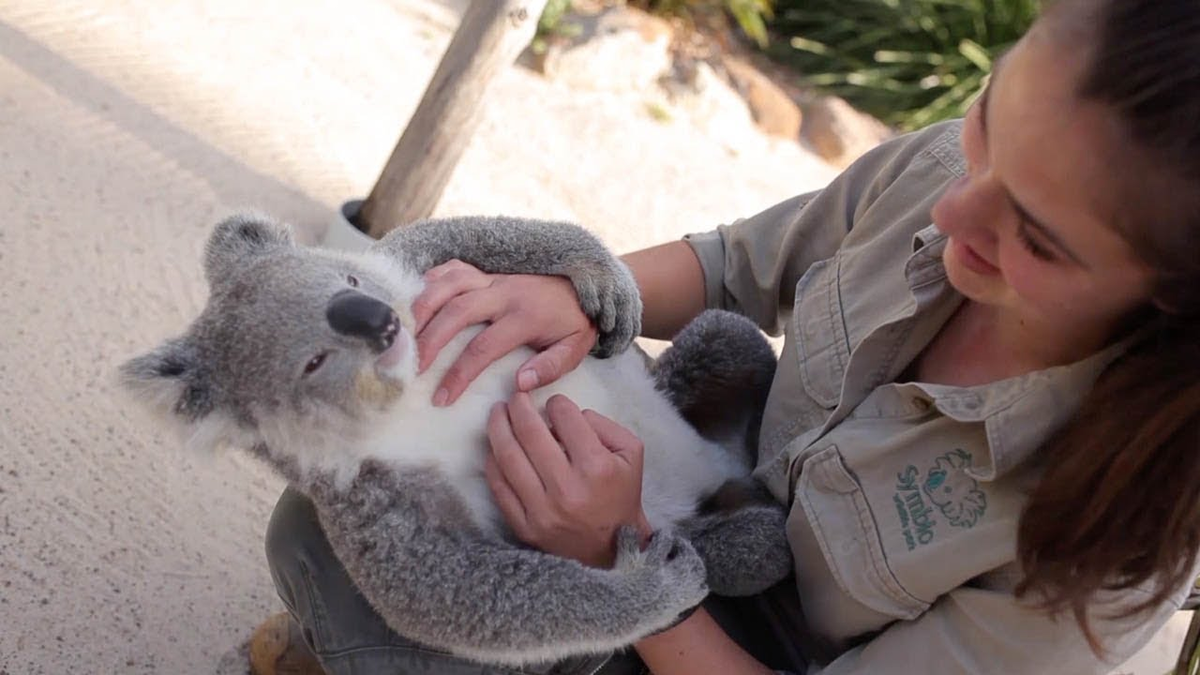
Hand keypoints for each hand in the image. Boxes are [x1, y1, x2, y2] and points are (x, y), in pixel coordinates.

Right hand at [413, 260, 598, 405]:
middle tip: (412, 367)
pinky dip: (431, 280)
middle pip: (457, 311)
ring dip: (423, 306)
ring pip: (449, 283)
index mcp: (525, 316)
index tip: (441, 398)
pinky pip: (453, 268)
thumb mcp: (575, 349)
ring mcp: (493, 277)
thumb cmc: (574, 323)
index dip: (458, 374)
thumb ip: (550, 368)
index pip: (483, 347)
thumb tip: (520, 384)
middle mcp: (505, 293)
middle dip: (430, 340)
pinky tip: (415, 299)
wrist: (586, 283)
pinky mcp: (487, 270)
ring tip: (405, 333)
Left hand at [484, 392, 651, 567]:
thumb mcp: (631, 453)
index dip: (557, 403)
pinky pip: (499, 488)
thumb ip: (602, 424)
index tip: (554, 404)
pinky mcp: (525, 527)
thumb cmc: (620, 493)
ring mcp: (542, 510)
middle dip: (518, 406)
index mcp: (596, 467)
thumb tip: (562, 416)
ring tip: (497, 413)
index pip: (565, 417)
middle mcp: (567, 488)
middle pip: (530, 433)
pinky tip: (494, 447)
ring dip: (498, 428)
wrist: (612, 548)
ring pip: (508, 458)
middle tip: (515, 396)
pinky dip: (492, 462)